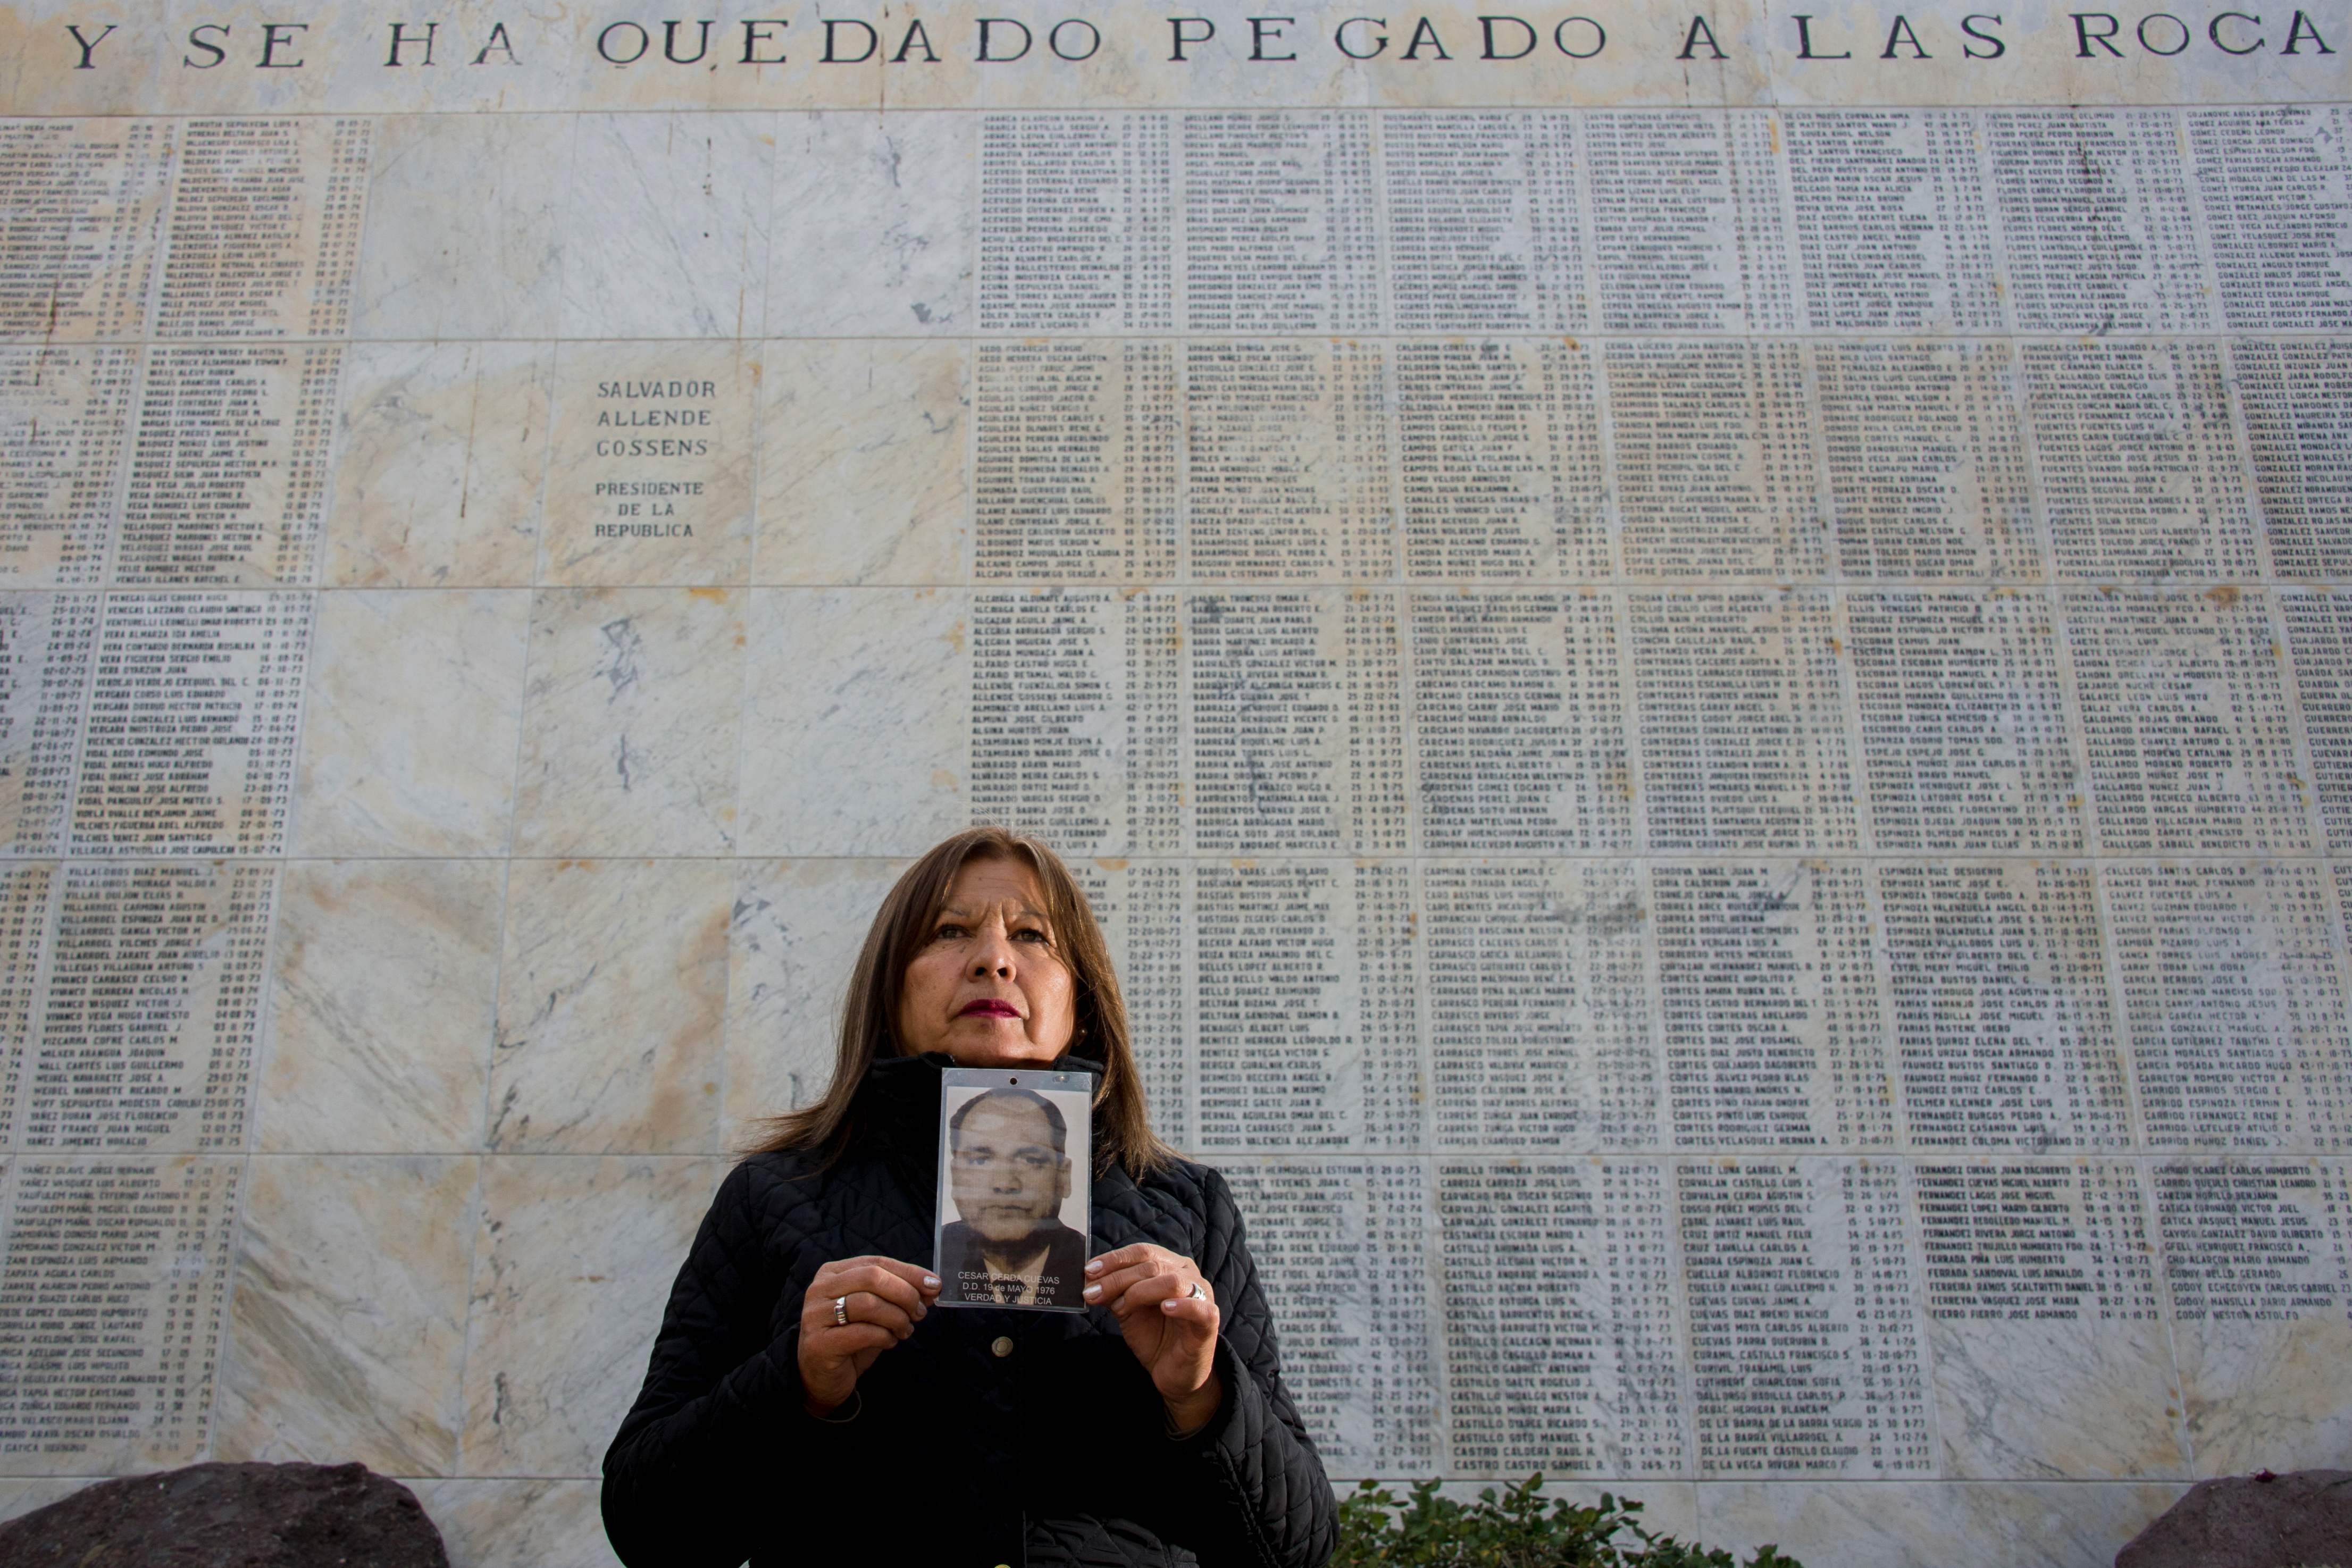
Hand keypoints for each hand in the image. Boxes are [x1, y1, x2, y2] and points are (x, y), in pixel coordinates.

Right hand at [797, 1255, 940, 1415]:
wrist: (821, 1378)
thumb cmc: (852, 1339)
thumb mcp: (877, 1312)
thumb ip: (900, 1295)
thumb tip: (932, 1286)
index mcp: (832, 1273)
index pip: (877, 1263)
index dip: (909, 1272)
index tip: (935, 1285)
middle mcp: (819, 1289)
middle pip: (872, 1278)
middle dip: (905, 1293)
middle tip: (920, 1312)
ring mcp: (816, 1316)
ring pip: (868, 1304)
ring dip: (897, 1317)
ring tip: (905, 1330)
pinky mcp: (819, 1343)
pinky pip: (862, 1333)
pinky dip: (884, 1337)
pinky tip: (889, 1342)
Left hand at [1083, 1244, 1222, 1431]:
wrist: (1174, 1374)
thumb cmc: (1154, 1337)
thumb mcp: (1128, 1310)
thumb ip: (1114, 1292)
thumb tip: (1089, 1279)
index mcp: (1170, 1266)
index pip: (1142, 1252)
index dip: (1114, 1259)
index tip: (1088, 1271)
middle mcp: (1188, 1275)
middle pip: (1152, 1265)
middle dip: (1117, 1278)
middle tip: (1092, 1293)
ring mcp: (1202, 1296)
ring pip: (1171, 1282)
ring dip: (1139, 1292)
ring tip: (1121, 1308)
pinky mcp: (1209, 1320)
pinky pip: (1198, 1307)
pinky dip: (1181, 1305)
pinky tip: (1164, 1308)